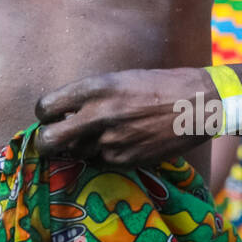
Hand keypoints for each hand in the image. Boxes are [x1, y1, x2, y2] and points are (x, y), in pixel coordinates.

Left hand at [35, 67, 208, 166]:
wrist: (198, 104)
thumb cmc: (157, 86)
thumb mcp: (118, 79)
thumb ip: (89, 96)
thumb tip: (64, 114)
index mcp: (94, 88)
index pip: (46, 107)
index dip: (44, 114)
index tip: (50, 116)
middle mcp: (98, 115)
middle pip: (49, 140)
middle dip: (45, 142)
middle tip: (51, 140)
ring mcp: (110, 141)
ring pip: (75, 154)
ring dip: (79, 148)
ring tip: (98, 136)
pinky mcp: (124, 161)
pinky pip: (99, 162)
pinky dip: (102, 156)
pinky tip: (120, 143)